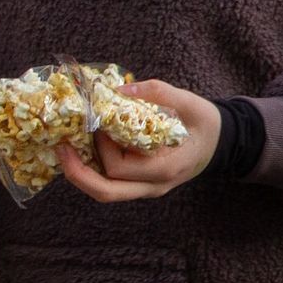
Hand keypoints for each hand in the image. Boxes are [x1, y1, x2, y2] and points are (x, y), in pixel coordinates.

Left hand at [55, 80, 220, 202]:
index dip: (103, 146)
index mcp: (167, 168)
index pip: (122, 167)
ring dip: (81, 173)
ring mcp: (147, 189)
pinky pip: (111, 184)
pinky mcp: (140, 184)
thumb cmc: (206, 123)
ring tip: (65, 150)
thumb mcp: (190, 102)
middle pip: (106, 192)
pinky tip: (82, 151)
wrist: (221, 143)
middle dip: (77, 172)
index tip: (98, 122)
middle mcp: (154, 186)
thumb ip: (157, 92)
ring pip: (105, 193)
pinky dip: (92, 170)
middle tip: (60, 148)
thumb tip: (118, 90)